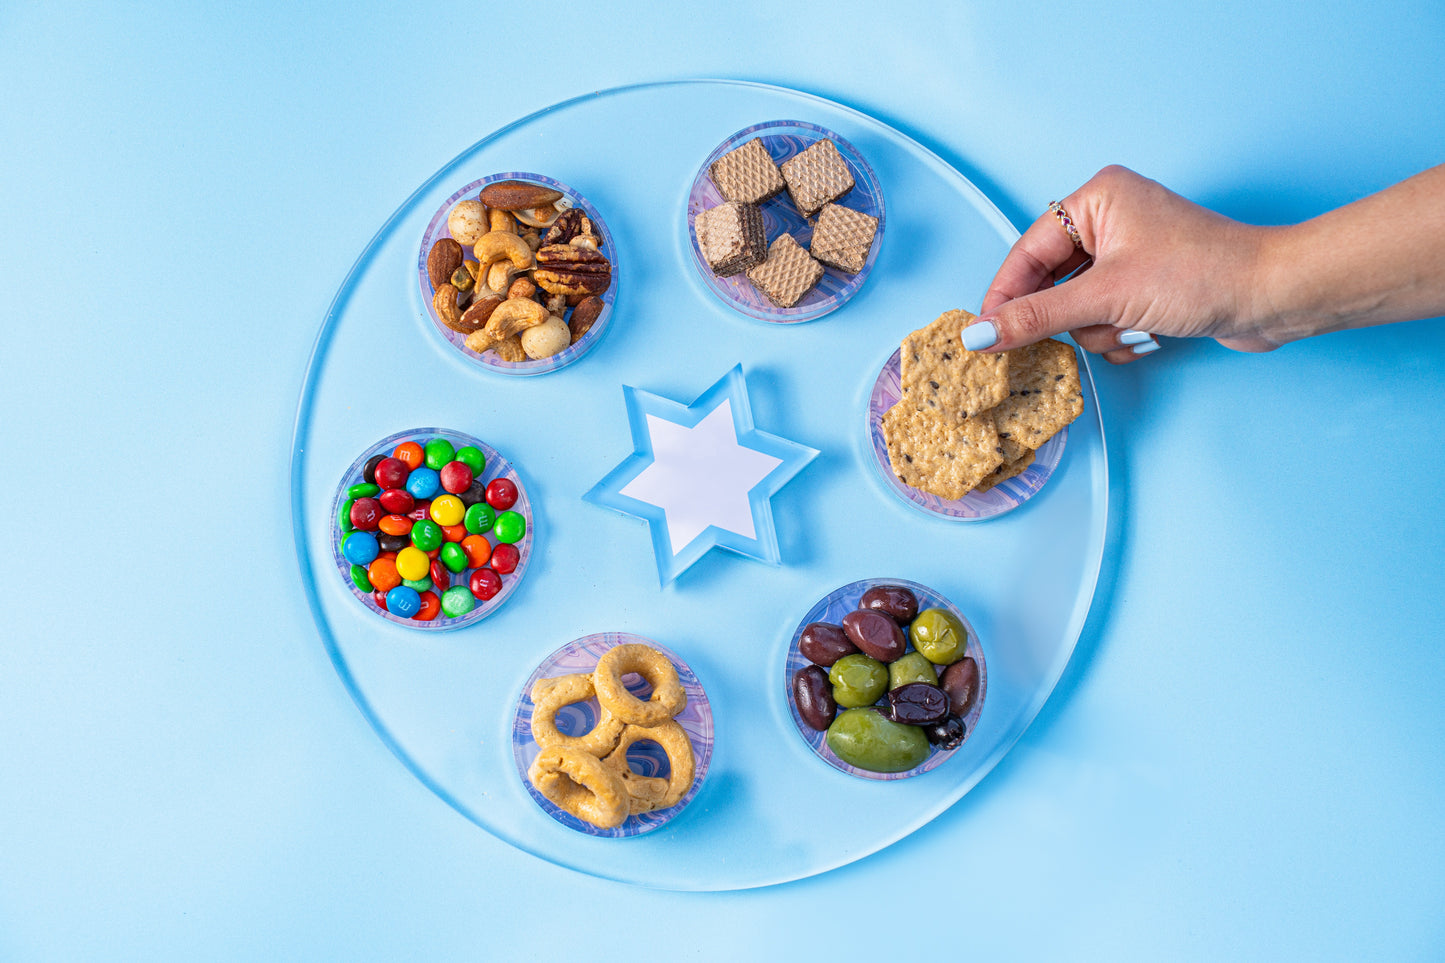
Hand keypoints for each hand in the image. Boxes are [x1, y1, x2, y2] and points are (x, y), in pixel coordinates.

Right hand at [971, 165, 1277, 362]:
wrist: (1274, 296)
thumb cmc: (1203, 275)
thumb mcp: (1107, 297)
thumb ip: (1037, 316)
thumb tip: (981, 333)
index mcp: (1097, 199)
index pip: (1028, 252)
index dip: (1005, 295)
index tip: (983, 334)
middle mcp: (1111, 219)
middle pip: (1051, 282)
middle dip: (1071, 316)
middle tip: (1075, 332)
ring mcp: (1130, 252)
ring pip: (1077, 306)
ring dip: (1099, 330)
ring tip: (1130, 328)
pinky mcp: (1147, 284)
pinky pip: (1105, 316)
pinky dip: (1118, 335)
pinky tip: (1145, 335)